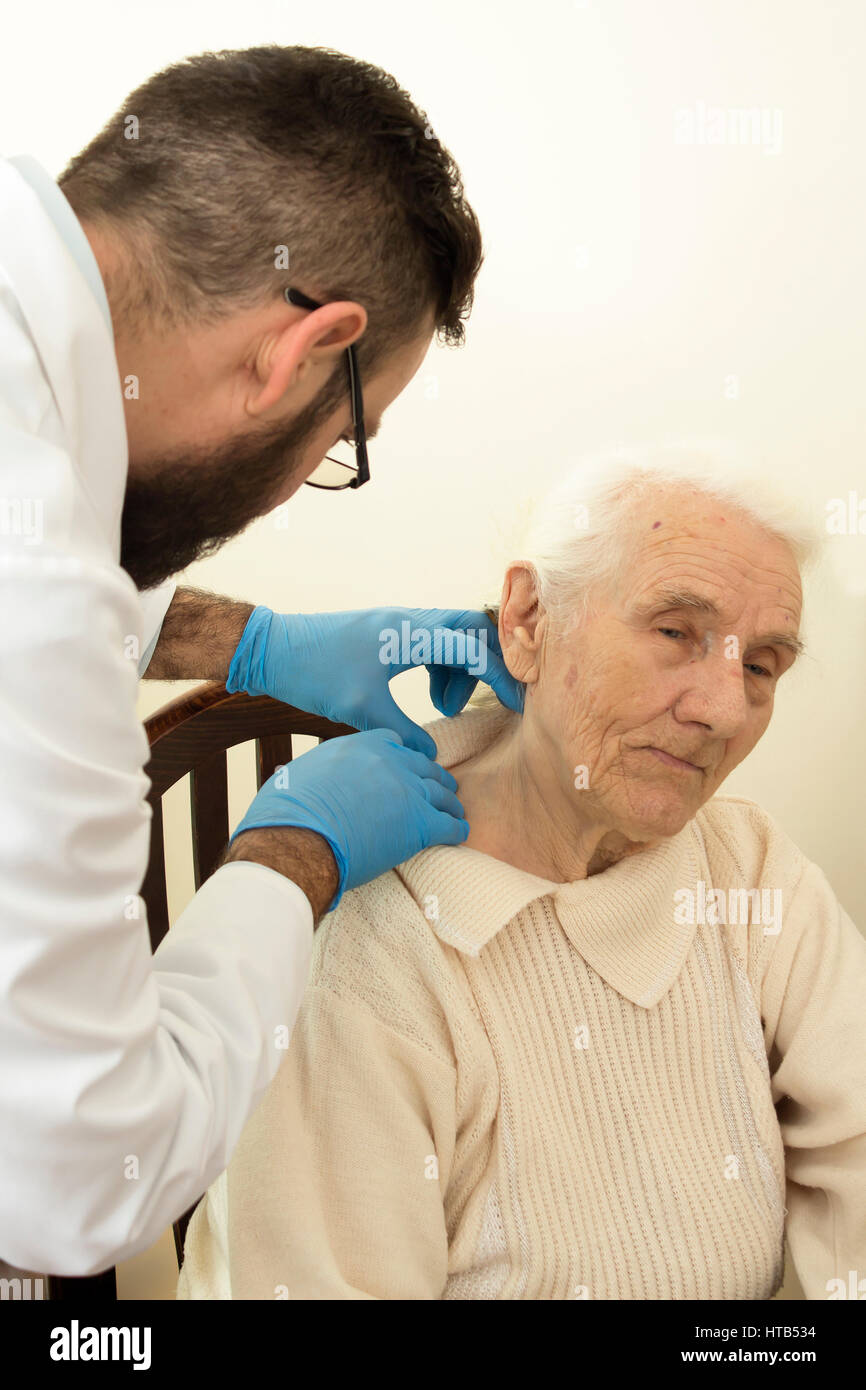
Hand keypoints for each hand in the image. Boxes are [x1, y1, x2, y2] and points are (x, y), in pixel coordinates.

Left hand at [225, 605, 523, 758]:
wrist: (275, 649)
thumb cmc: (315, 674)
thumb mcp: (362, 711)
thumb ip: (403, 734)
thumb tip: (431, 758)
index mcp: (410, 633)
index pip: (474, 647)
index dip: (501, 675)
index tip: (516, 702)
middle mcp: (411, 621)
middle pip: (473, 628)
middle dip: (490, 663)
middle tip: (493, 697)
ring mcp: (400, 623)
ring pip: (454, 637)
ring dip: (462, 671)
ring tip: (445, 709)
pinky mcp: (390, 632)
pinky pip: (434, 645)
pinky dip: (443, 670)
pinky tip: (431, 701)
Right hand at [229, 728, 468, 911]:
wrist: (298, 840)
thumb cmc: (287, 813)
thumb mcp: (297, 776)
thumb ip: (314, 773)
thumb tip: (295, 777)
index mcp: (360, 745)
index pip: (392, 742)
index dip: (400, 756)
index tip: (404, 767)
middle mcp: (390, 761)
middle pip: (423, 765)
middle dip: (432, 777)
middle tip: (440, 788)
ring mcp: (409, 790)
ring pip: (441, 792)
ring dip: (450, 802)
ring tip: (455, 809)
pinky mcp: (421, 823)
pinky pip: (449, 825)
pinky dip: (457, 829)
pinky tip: (460, 833)